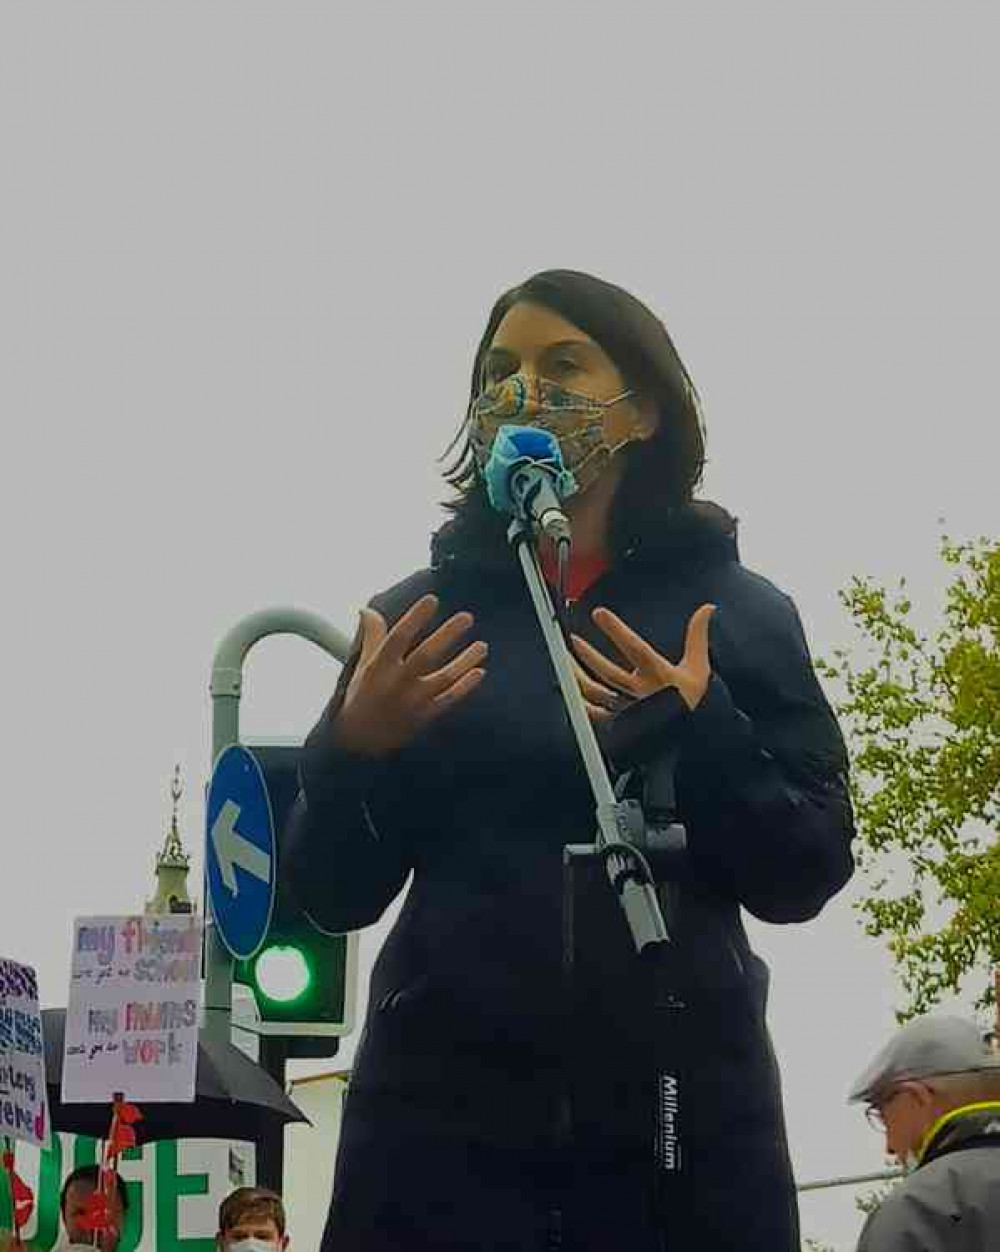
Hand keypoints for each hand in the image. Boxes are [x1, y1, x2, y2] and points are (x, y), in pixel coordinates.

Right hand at [332, 594, 487, 756]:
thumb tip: (368, 610)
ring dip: (465, 661)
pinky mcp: (424, 716)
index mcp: (380, 667)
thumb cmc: (361, 697)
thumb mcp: (362, 666)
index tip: (432, 600)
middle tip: (467, 618)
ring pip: (444, 678)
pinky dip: (465, 686)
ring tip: (482, 646)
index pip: (399, 637)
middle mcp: (397, 683)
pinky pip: (449, 699)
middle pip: (426, 655)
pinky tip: (479, 672)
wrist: (359, 741)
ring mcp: (413, 701)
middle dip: (447, 635)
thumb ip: (371, 637)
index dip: (415, 618)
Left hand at [571, 603, 715, 721]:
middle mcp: (640, 692)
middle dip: (588, 653)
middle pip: (608, 671)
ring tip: (565, 659)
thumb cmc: (694, 702)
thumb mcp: (699, 667)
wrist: (695, 737)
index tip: (598, 614)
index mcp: (658, 675)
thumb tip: (706, 609)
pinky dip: (580, 702)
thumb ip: (697, 636)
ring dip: (578, 675)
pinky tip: (569, 691)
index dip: (616, 630)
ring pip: (596, 691)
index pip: (634, 648)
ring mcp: (628, 708)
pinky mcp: (621, 722)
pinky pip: (595, 713)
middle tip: (572, 638)